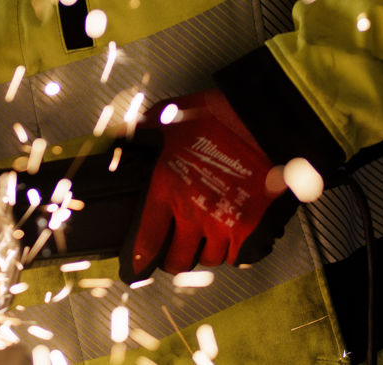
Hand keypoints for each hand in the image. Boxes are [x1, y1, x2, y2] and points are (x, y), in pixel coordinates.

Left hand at [119, 90, 294, 282]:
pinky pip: (239, 257)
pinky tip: (231, 235)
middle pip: (178, 261)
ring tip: (205, 237)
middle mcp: (192, 212)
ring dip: (206, 251)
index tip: (135, 268)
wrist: (265, 119)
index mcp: (166, 188)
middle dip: (174, 258)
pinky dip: (235, 250)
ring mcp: (224, 224)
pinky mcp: (253, 229)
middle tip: (175, 249)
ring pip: (210, 259)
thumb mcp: (167, 116)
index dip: (138, 261)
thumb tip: (117, 140)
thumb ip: (140, 134)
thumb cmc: (216, 115)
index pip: (145, 242)